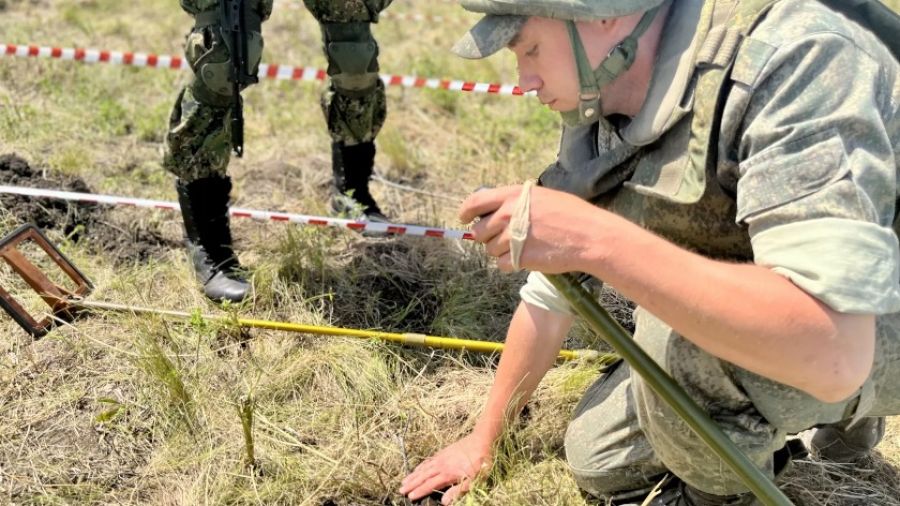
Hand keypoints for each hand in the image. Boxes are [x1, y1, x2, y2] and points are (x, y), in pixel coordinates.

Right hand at [399, 433, 492, 504]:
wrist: (482, 440)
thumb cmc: (481, 462)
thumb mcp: (474, 480)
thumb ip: (458, 491)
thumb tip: (444, 502)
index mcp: (448, 474)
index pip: (430, 484)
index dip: (419, 491)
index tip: (409, 497)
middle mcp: (441, 465)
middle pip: (423, 476)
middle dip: (411, 484)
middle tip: (400, 490)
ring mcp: (441, 457)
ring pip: (424, 467)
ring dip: (413, 475)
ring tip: (404, 481)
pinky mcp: (443, 452)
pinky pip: (428, 460)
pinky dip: (421, 465)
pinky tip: (417, 468)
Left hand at [459, 185, 601, 272]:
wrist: (590, 236)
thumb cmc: (572, 215)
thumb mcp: (543, 197)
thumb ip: (518, 201)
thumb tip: (498, 208)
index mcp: (513, 195)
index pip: (476, 202)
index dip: (466, 211)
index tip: (464, 218)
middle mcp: (508, 214)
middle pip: (480, 230)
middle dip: (487, 237)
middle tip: (503, 238)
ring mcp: (512, 236)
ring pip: (490, 249)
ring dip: (501, 251)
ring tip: (522, 248)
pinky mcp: (518, 257)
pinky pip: (501, 265)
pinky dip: (510, 264)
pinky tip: (525, 259)